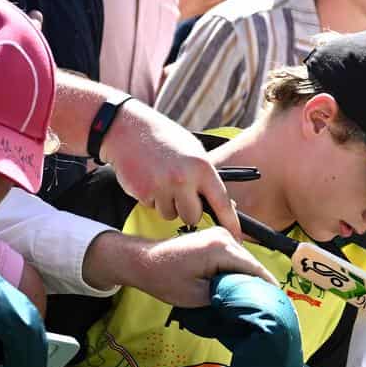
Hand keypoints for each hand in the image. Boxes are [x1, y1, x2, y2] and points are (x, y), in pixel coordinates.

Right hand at [98, 101, 241, 238]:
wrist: (127, 127)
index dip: (231, 223)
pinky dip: (151, 199)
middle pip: (193, 217)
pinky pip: (153, 208)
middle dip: (188, 211)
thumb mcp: (194, 151)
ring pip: (171, 215)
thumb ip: (207, 177)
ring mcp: (161, 187)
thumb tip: (225, 204)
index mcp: (202, 167)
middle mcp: (183, 179)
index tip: (237, 239)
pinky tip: (148, 179)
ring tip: (162, 181)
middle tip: (181, 193)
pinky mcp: (142, 192)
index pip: (222, 203)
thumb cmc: (165, 139)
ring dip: (168, 205)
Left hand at [133, 227, 279, 306]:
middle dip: (259, 284)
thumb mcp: (199, 296)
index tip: (277, 307)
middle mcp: (225, 236)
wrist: (142, 261)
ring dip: (249, 279)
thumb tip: (248, 300)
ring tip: (255, 300)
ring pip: (246, 261)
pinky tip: (240, 288)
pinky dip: (239, 272)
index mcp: (222, 248)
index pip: (256, 270)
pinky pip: (236, 257)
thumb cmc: (165, 279)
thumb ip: (228, 296)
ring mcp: (221, 234)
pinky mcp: (216, 238)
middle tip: (266, 308)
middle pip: (253, 264)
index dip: (268, 289)